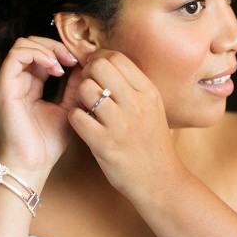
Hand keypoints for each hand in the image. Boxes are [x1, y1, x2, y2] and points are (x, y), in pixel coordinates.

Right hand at [0, 36, 80, 179]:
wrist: (33, 164)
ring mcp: (10, 82)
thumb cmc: (49, 143)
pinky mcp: (4, 87)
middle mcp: (20, 81)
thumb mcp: (70, 108)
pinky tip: (55, 69)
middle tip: (74, 58)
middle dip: (56, 45)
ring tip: (64, 63)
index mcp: (33, 85)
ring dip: (47, 48)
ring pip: (23, 44)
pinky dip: (37, 54)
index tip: (82, 61)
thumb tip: (87, 67)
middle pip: (32, 44)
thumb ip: (76, 88)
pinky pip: (16, 56)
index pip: (44, 54)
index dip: (63, 51)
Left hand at [67, 50, 177, 199]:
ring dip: (79, 96)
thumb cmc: (152, 142)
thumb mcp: (153, 108)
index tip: (95, 70)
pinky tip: (84, 124)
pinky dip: (75, 118)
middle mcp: (136, 104)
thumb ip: (133, 87)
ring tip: (87, 108)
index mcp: (149, 92)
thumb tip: (106, 63)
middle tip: (88, 86)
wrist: (160, 179)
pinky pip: (76, 116)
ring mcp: (120, 124)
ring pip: (85, 89)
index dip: (99, 58)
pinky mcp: (105, 143)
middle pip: (99, 67)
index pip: (117, 57)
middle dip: (87, 72)